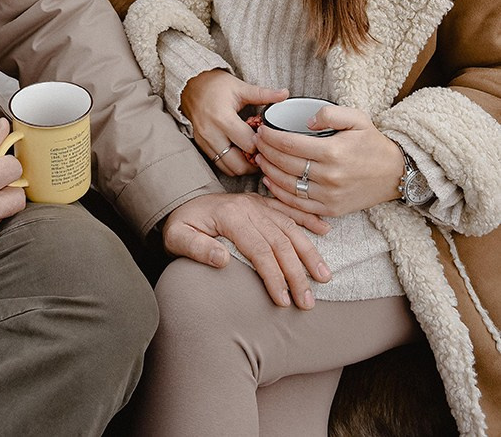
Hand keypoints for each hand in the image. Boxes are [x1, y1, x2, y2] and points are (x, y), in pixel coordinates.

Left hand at [162, 193, 331, 308]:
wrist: (181, 200)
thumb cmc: (181, 225)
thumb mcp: (177, 237)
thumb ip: (196, 248)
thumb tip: (222, 260)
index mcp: (230, 216)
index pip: (259, 249)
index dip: (274, 276)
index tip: (283, 301)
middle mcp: (248, 207)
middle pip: (280, 241)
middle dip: (296, 273)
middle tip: (308, 302)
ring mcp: (257, 204)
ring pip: (290, 227)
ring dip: (309, 252)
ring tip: (324, 277)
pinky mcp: (262, 204)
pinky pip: (289, 210)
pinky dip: (308, 219)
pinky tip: (325, 229)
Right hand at [181, 70, 289, 176]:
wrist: (191, 85)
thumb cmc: (215, 85)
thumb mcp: (240, 87)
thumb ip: (263, 94)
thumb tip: (284, 94)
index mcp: (223, 118)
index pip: (248, 144)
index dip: (262, 145)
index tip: (268, 139)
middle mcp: (212, 133)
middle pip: (238, 164)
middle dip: (254, 162)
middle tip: (263, 153)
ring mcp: (205, 142)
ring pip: (228, 169)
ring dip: (242, 165)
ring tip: (252, 154)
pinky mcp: (201, 146)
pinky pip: (219, 164)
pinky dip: (231, 163)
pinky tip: (239, 153)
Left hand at [255, 104, 403, 219]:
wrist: (394, 174)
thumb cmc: (373, 143)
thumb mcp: (357, 118)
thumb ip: (329, 114)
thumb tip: (306, 122)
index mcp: (332, 152)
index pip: (289, 144)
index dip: (270, 136)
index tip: (262, 129)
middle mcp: (329, 176)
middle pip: (284, 164)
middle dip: (265, 151)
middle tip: (256, 141)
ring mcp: (329, 196)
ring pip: (288, 185)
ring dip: (268, 171)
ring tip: (260, 158)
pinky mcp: (331, 210)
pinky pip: (298, 204)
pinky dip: (280, 194)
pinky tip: (270, 181)